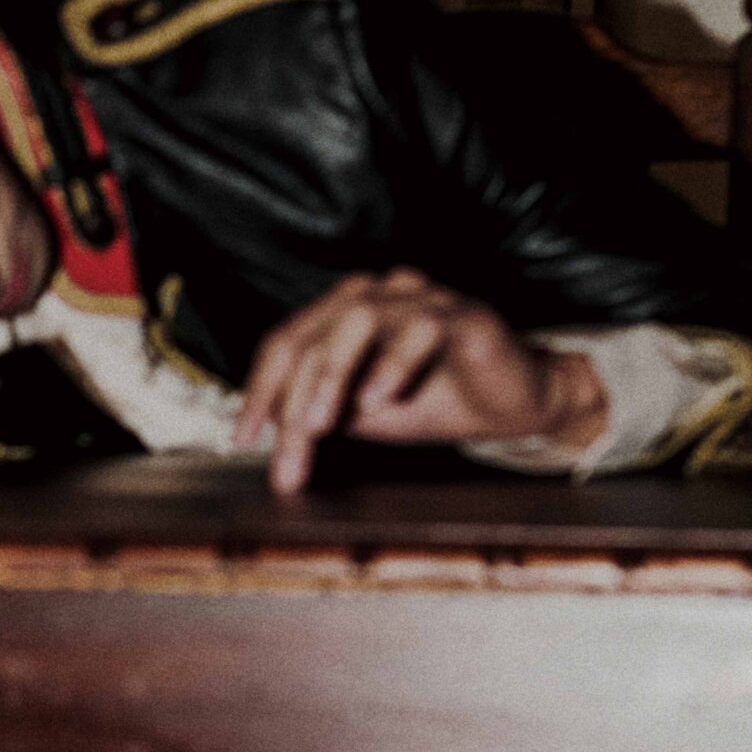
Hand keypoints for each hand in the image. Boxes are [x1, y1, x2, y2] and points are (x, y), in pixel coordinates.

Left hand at [235, 268, 607, 492]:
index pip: (286, 344)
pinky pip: (420, 327)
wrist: (508, 407)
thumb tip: (264, 431)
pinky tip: (377, 401)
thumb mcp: (356, 417)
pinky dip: (391, 365)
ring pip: (357, 321)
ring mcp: (418, 297)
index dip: (260, 391)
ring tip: (317, 424)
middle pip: (314, 337)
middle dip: (292, 403)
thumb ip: (314, 414)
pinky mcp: (461, 313)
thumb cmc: (428, 402)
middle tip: (286, 457)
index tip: (243, 439)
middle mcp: (376, 294)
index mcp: (342, 314)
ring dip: (331, 375)